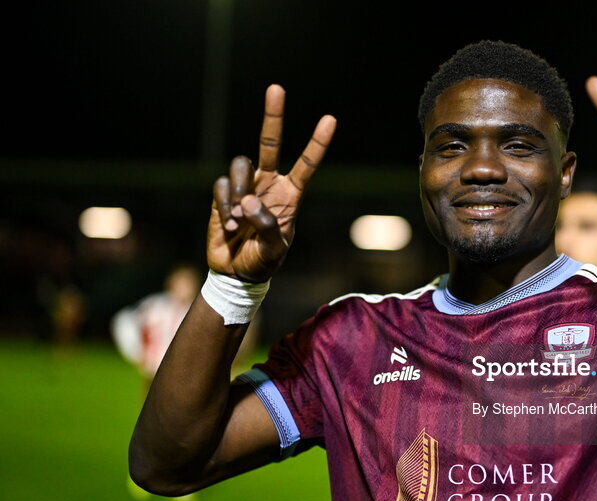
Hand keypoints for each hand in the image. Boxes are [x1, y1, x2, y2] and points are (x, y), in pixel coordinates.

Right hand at [207, 85, 336, 282]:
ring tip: (237, 219)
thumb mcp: (273, 250)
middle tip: (276, 88)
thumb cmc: (262, 262)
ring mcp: (245, 187)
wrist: (236, 273)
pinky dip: (224, 204)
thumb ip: (267, 226)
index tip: (330, 119)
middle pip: (270, 143)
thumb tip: (248, 200)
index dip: (317, 143)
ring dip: (237, 191)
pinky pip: (221, 186)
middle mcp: (269, 184)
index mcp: (290, 196)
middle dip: (273, 116)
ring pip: (240, 166)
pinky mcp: (223, 194)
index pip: (307, 165)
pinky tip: (228, 225)